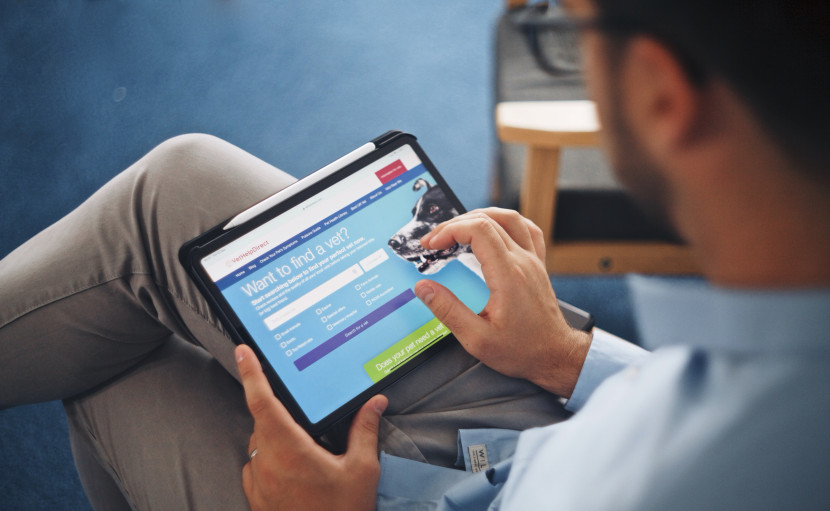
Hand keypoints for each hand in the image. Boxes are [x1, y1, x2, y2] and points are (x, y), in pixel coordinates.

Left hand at [236, 344, 386, 510]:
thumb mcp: (361, 469)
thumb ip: (364, 430)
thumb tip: (375, 403)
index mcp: (290, 449)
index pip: (263, 401)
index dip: (251, 373)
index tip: (243, 352)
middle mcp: (267, 463)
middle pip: (263, 421)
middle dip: (280, 411)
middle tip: (305, 419)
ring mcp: (258, 482)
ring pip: (259, 444)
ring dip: (277, 438)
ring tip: (308, 453)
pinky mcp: (256, 498)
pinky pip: (256, 466)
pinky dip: (271, 460)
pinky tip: (297, 472)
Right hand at [414, 208, 590, 397]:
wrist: (556, 356)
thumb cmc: (522, 351)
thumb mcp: (477, 339)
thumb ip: (448, 311)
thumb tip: (423, 288)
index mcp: (508, 275)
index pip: (478, 230)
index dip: (449, 231)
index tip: (432, 245)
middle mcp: (523, 262)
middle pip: (488, 220)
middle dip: (455, 225)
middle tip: (435, 241)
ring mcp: (533, 261)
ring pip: (509, 218)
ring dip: (480, 216)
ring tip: (458, 228)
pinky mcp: (538, 265)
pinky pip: (526, 229)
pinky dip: (505, 222)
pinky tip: (493, 228)